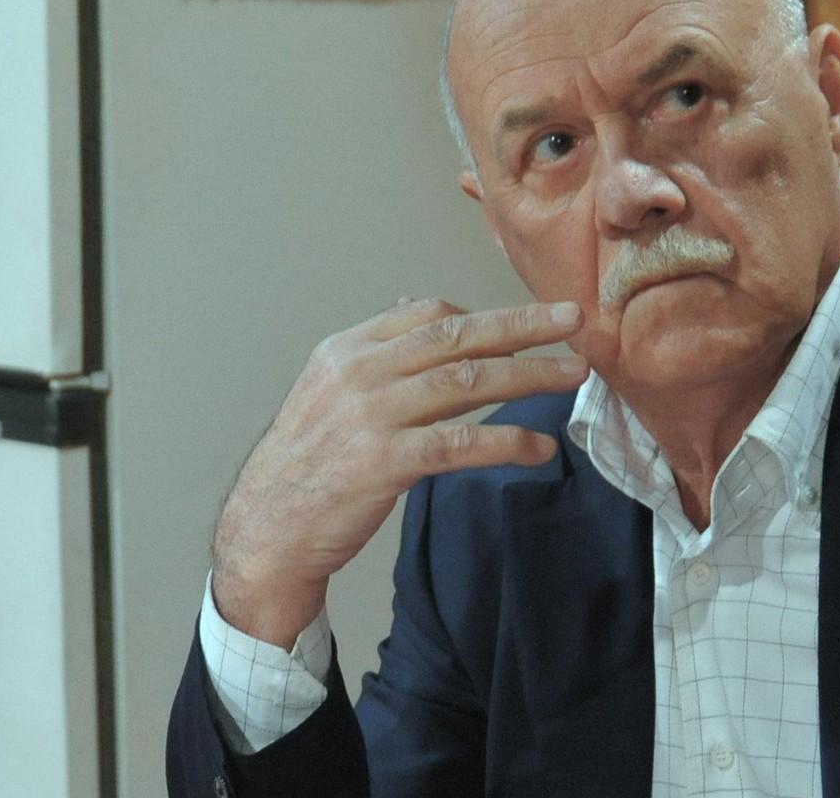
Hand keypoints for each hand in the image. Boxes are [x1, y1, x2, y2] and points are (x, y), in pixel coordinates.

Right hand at [210, 297, 587, 647]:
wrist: (265, 530)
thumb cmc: (305, 465)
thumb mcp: (328, 392)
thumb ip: (378, 356)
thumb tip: (418, 310)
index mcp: (346, 350)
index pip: (427, 313)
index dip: (485, 314)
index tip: (529, 321)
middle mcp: (359, 372)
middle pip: (457, 336)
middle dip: (522, 325)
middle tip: (572, 319)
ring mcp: (371, 416)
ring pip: (467, 382)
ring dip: (530, 375)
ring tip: (574, 375)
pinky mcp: (385, 462)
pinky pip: (461, 444)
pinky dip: (507, 442)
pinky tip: (540, 447)